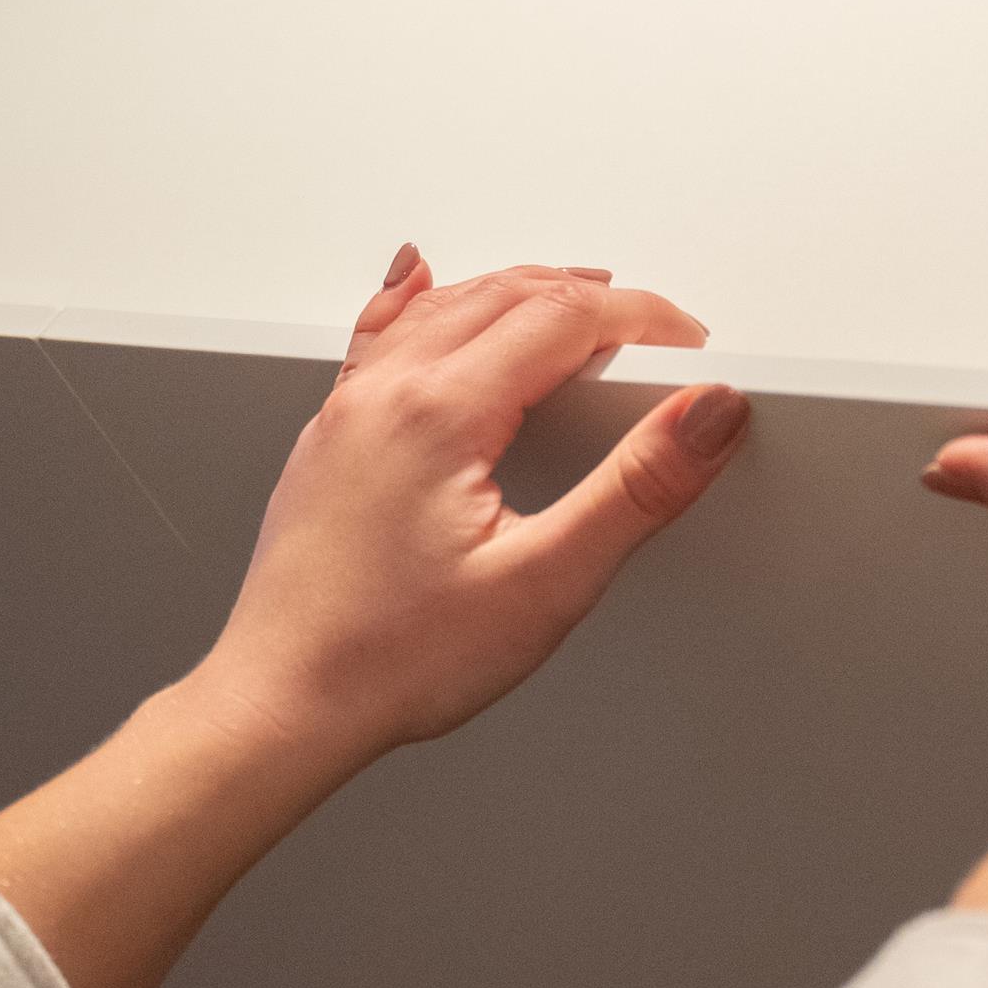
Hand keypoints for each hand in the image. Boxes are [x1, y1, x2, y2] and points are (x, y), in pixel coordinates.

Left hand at [0, 248, 748, 987]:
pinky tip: (419, 283)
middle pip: (504, 294)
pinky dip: (425, 298)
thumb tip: (706, 413)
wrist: (282, 704)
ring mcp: (347, 411)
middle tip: (652, 327)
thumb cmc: (390, 660)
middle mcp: (384, 393)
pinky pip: (382, 334)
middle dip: (590, 296)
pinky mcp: (329, 439)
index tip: (688, 338)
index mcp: (438, 412)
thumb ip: (635, 489)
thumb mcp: (544, 583)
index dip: (641, 315)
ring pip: (444, 305)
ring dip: (519, 290)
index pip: (563, 316)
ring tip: (576, 300)